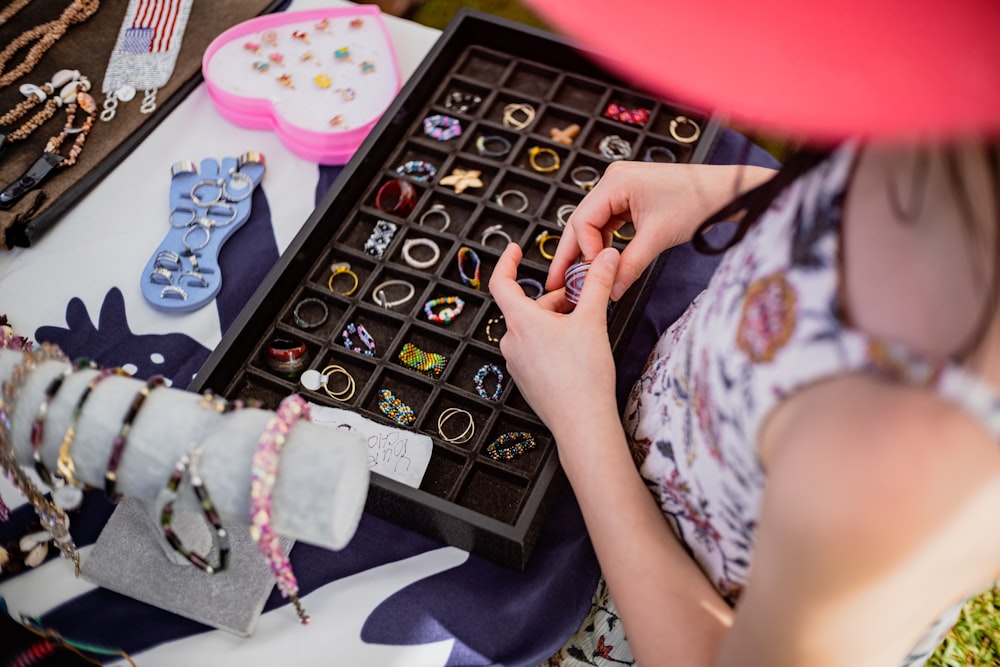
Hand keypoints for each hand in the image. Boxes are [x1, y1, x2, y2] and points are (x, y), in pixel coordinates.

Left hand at [490, 242, 620, 431]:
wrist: (582, 422)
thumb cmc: (584, 374)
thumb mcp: (593, 320)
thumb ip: (598, 283)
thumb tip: (607, 256)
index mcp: (520, 322)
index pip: (501, 282)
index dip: (507, 262)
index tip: (515, 250)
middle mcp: (511, 341)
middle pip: (528, 308)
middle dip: (556, 300)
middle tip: (585, 302)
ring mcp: (516, 363)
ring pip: (533, 330)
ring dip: (556, 322)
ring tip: (586, 329)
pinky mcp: (525, 380)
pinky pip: (534, 350)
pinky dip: (552, 342)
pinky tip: (577, 353)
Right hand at [549, 161, 775, 300]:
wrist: (727, 192)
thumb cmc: (698, 202)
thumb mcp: (658, 238)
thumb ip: (630, 266)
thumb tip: (610, 291)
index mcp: (615, 181)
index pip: (582, 220)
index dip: (583, 251)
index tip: (590, 276)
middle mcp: (613, 180)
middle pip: (581, 221)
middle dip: (572, 253)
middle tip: (557, 282)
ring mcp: (621, 188)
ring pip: (593, 224)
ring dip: (589, 250)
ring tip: (580, 277)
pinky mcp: (631, 198)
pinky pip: (609, 223)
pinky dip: (605, 243)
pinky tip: (604, 262)